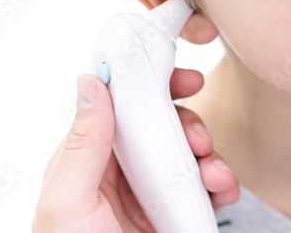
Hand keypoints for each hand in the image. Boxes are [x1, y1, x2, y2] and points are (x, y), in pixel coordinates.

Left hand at [32, 69, 238, 231]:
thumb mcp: (68, 200)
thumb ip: (83, 142)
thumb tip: (90, 82)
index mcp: (91, 156)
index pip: (121, 106)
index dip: (151, 87)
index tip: (181, 79)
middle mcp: (121, 168)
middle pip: (161, 126)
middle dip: (186, 123)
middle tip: (198, 137)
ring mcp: (149, 190)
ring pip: (185, 152)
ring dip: (208, 154)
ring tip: (214, 172)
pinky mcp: (172, 211)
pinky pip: (201, 185)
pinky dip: (218, 181)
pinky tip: (222, 189)